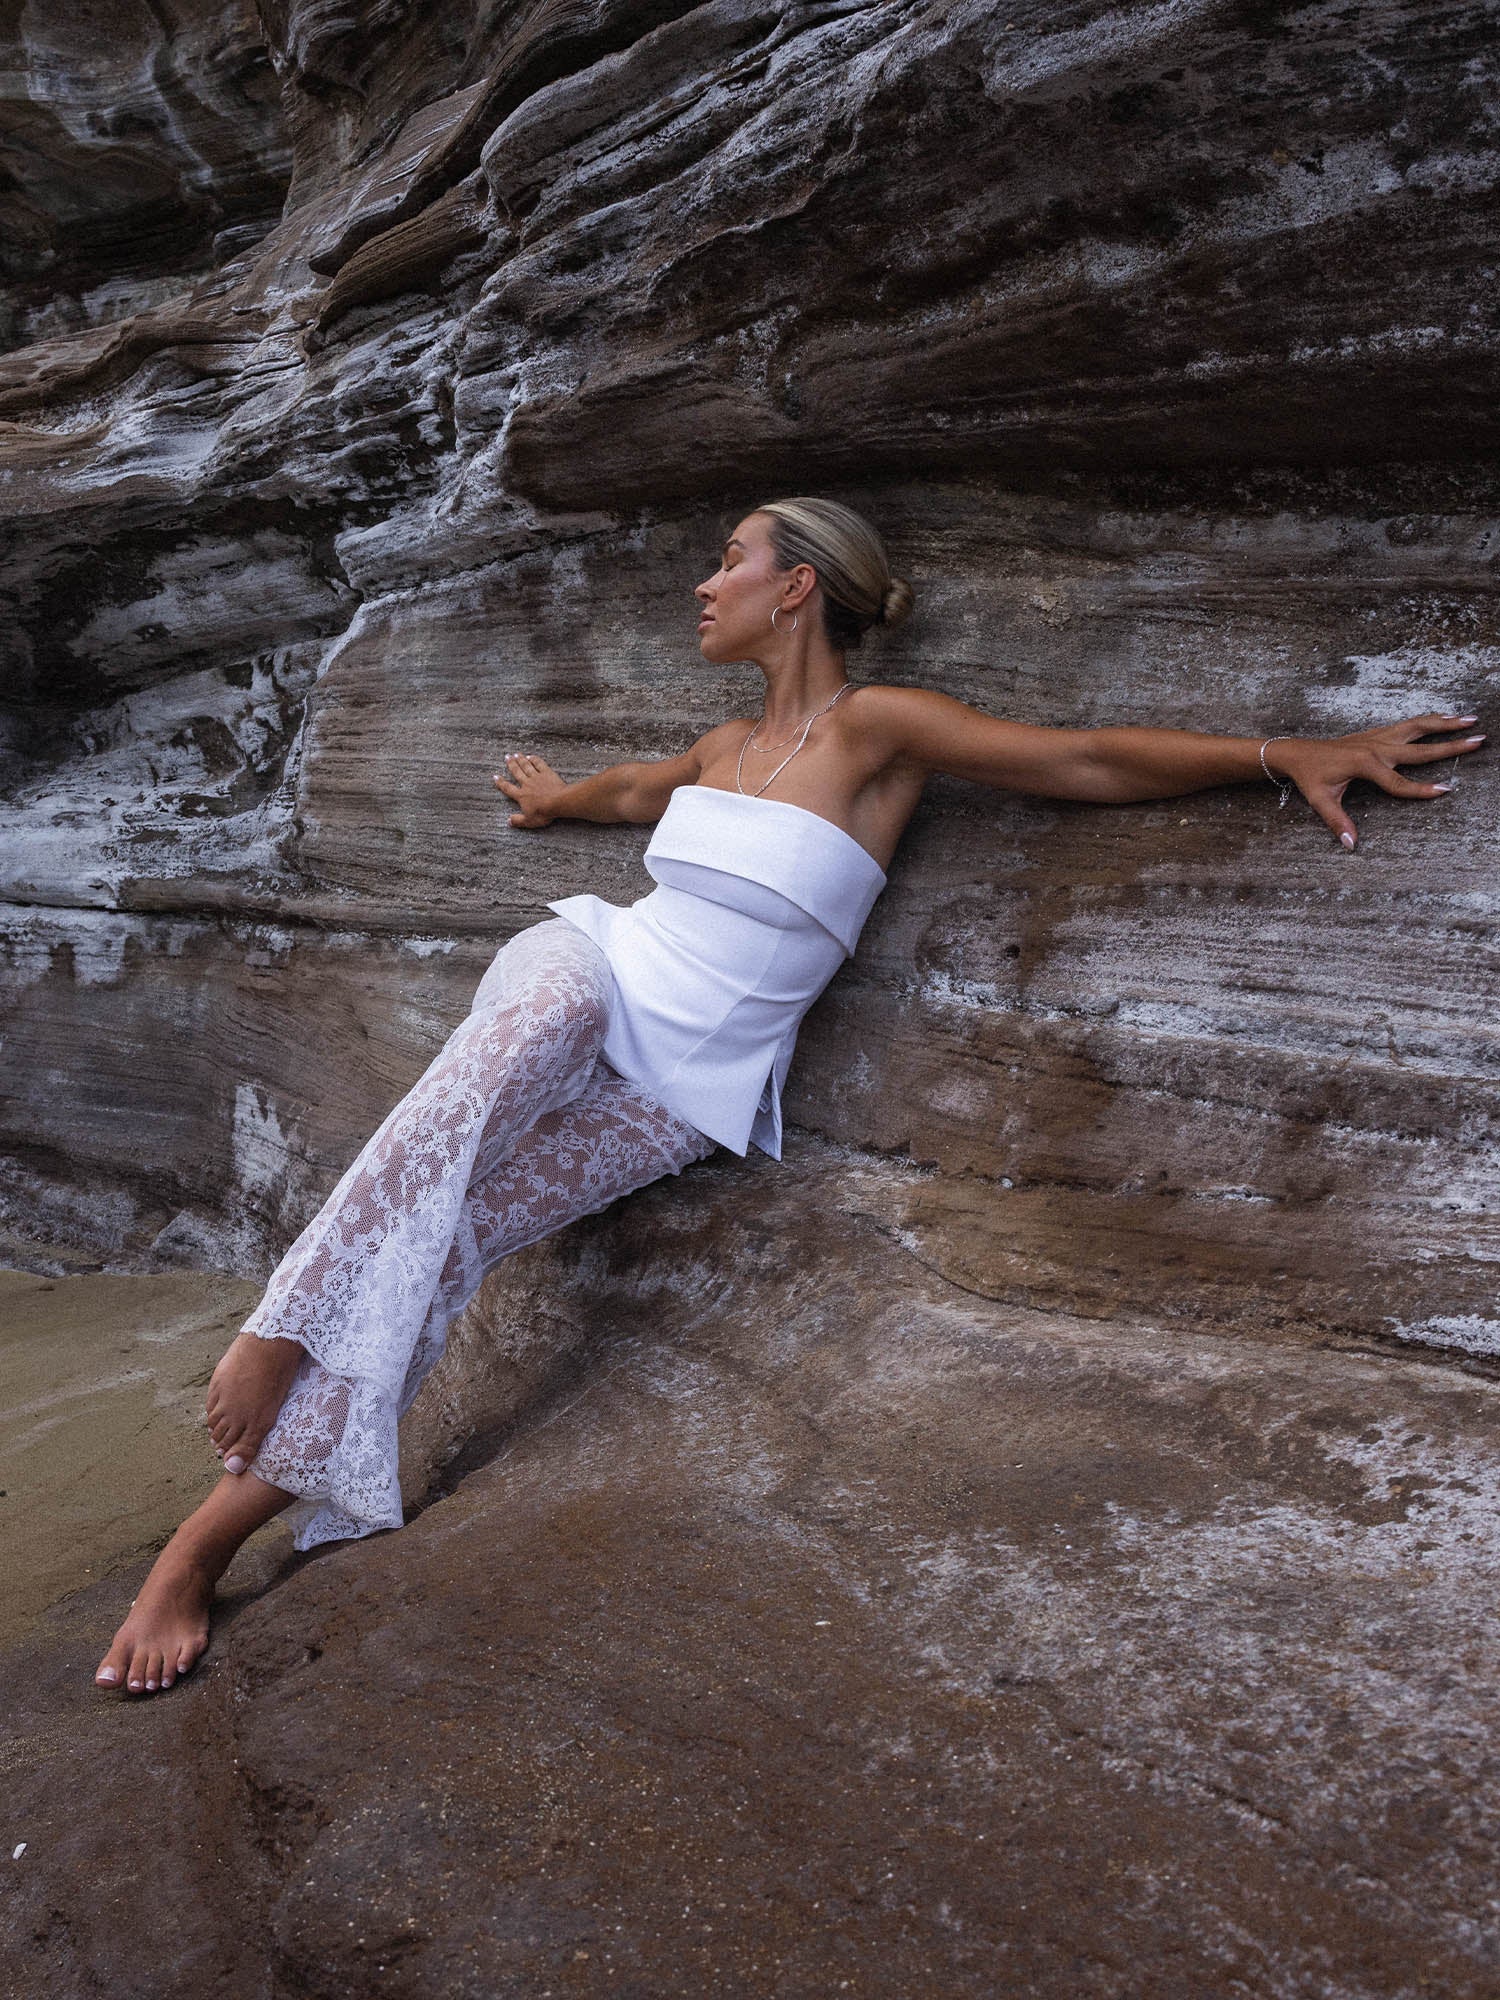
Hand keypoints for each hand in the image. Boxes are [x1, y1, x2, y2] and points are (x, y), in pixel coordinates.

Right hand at [492, 751, 566, 828]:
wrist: (558, 802)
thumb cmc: (544, 812)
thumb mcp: (529, 821)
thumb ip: (518, 821)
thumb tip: (509, 821)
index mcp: (521, 795)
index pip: (508, 788)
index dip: (501, 783)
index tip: (495, 777)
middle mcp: (527, 784)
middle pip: (517, 772)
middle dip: (511, 764)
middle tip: (506, 757)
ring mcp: (537, 777)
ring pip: (526, 766)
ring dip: (520, 759)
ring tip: (516, 754)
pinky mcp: (547, 773)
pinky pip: (539, 764)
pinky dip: (534, 759)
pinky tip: (531, 756)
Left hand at [1269, 713, 1483, 847]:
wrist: (1298, 752)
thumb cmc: (1310, 778)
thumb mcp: (1320, 801)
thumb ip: (1337, 822)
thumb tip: (1350, 844)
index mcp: (1365, 765)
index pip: (1399, 783)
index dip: (1421, 790)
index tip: (1445, 791)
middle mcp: (1376, 747)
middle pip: (1420, 749)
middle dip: (1450, 747)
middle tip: (1477, 741)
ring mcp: (1378, 737)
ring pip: (1418, 728)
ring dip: (1445, 723)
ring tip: (1470, 720)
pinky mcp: (1378, 733)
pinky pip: (1409, 724)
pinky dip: (1429, 720)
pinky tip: (1446, 716)